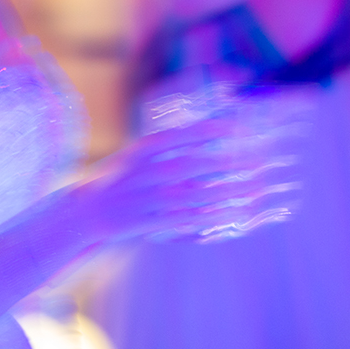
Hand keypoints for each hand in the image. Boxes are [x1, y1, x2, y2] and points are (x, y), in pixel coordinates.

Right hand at [74, 117, 294, 243]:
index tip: (241, 126)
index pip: (180, 135)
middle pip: (192, 166)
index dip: (211, 131)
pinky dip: (214, 217)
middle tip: (260, 158)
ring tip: (256, 187)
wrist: (90, 211)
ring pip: (194, 195)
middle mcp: (145, 173)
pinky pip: (188, 220)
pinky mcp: (150, 223)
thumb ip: (173, 141)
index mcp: (143, 149)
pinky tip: (237, 213)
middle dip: (227, 162)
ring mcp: (147, 199)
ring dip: (228, 192)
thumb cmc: (123, 177)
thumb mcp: (141, 153)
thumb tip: (212, 125)